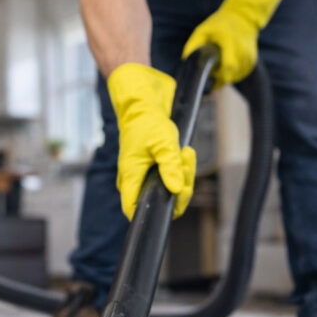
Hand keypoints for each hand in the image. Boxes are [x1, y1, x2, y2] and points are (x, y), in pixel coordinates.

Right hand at [108, 63, 196, 220]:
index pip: (133, 209)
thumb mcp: (163, 142)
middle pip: (158, 200)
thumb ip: (170, 166)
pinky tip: (185, 154)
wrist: (144, 103)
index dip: (151, 213)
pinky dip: (181, 169)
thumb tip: (176, 190)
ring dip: (183, 175)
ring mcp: (144, 173)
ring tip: (186, 154)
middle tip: (185, 166)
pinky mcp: (154, 168)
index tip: (171, 203)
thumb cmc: (147, 121)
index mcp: (130, 176)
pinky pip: (170, 177)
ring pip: (168, 189)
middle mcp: (134, 178)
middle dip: (179, 188)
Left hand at [182, 0, 284, 84]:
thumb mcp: (203, 30)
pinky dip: (232, 74)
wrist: (243, 17)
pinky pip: (241, 75)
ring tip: (219, 64)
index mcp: (230, 42)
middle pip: (230, 74)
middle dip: (219, 76)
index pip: (228, 66)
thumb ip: (193, 44)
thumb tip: (185, 60)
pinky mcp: (252, 61)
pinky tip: (227, 66)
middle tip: (211, 68)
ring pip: (235, 77)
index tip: (209, 74)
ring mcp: (249, 57)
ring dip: (225, 75)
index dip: (218, 75)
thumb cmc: (220, 24)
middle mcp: (242, 50)